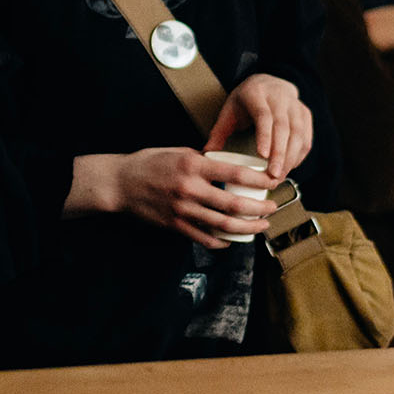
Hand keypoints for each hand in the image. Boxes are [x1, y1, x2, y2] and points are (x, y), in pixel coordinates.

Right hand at [75, 147, 278, 247]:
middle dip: (259, 209)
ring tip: (261, 226)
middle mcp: (189, 188)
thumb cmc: (149, 163)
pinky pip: (204, 238)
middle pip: (233, 205)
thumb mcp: (178, 151)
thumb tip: (229, 165)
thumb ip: (203, 159)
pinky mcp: (175, 225)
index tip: (273, 181)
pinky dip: (222, 241)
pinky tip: (233, 239)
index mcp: (193, 165)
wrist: (120, 183)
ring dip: (247, 228)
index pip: (235, 173)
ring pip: (222, 226)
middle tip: (273, 208)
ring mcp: (182, 210)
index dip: (259, 179)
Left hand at [206, 72, 312, 181]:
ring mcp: (295, 105)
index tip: (262, 156)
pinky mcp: (305, 114)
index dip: (265, 136)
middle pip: (283, 126)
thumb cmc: (246, 100)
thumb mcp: (229, 110)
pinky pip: (306, 137)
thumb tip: (206, 154)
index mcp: (257, 93)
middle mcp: (279, 97)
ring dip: (291, 157)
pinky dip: (300, 155)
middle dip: (280, 154)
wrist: (269, 83)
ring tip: (280, 176)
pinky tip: (290, 168)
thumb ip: (219, 132)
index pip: (264, 115)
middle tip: (273, 176)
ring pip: (298, 133)